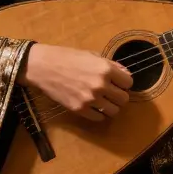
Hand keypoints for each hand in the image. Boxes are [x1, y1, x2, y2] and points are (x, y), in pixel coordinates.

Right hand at [17, 44, 133, 121]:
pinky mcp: (79, 109)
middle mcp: (101, 85)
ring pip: (114, 111)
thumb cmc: (67, 57)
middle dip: (119, 95)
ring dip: (111, 106)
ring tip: (103, 101)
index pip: (129, 82)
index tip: (118, 82)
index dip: (124, 82)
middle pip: (124, 99)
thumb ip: (111, 66)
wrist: (43, 67)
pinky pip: (99, 118)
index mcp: (106, 69)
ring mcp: (90, 99)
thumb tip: (126, 74)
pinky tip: (93, 107)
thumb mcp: (92, 55)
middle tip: (111, 93)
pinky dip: (99, 114)